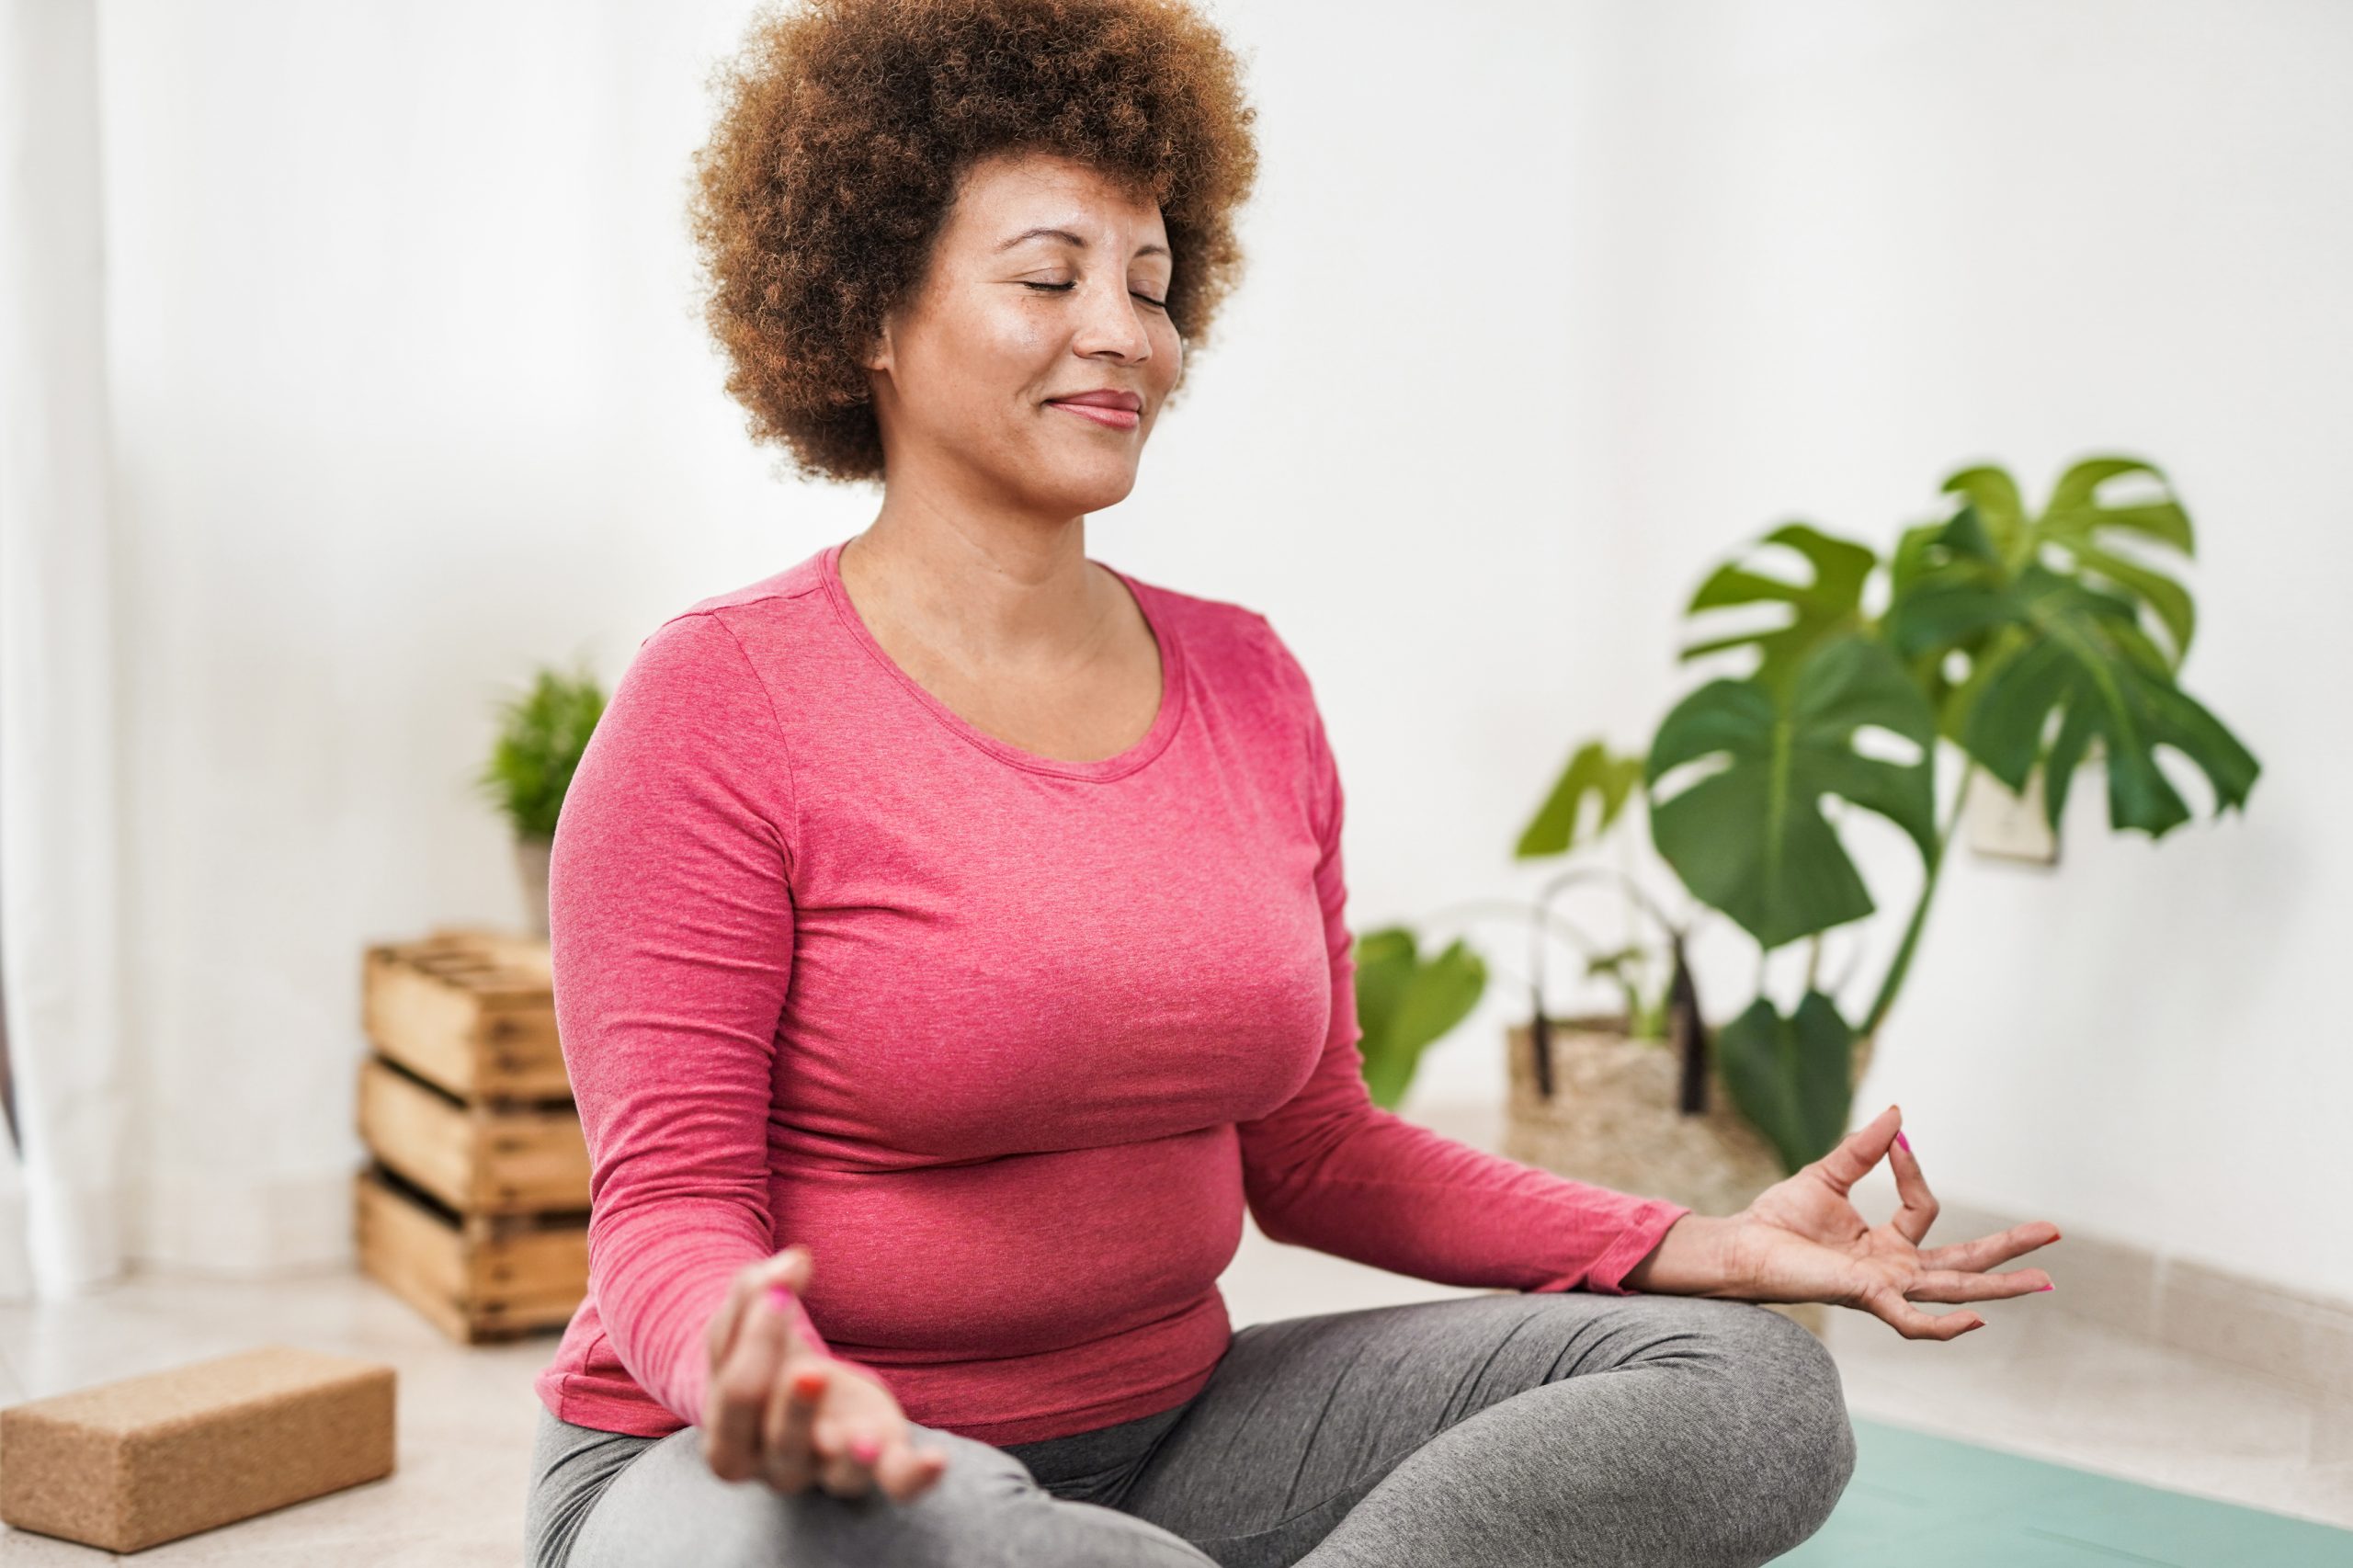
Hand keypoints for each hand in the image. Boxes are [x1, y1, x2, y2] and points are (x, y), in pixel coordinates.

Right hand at [699, 1245, 948, 1500]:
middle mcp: (777, 1467)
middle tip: (812, 1371)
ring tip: (863, 1439)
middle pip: (782, 1443)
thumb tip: (794, 1262)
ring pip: (838, 1475)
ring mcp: (830, 1468)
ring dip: (852, 1459)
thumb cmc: (762, 1351)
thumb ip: (757, 1288)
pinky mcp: (879, 1458)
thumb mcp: (743, 1318)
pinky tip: (936, 1460)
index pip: (739, 1396)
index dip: (758, 1344)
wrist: (794, 1381)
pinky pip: (896, 1483)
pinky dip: (915, 1476)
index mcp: (728, 1440)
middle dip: (797, 1407)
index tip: (781, 1296)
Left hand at [1721, 1103, 2059, 1339]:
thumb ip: (1864, 1148)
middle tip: (2054, 1234)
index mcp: (1887, 1244)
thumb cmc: (1778, 1219)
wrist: (1740, 1245)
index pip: (1925, 1210)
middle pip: (1964, 1263)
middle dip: (2009, 1251)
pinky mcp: (1865, 1297)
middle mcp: (1893, 1270)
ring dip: (1999, 1288)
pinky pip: (1910, 1320)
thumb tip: (1899, 1114)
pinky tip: (1977, 1319)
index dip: (1914, 1173)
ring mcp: (1884, 1287)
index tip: (1899, 1142)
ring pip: (1952, 1291)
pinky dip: (1943, 1324)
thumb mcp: (1828, 1174)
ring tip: (2044, 1283)